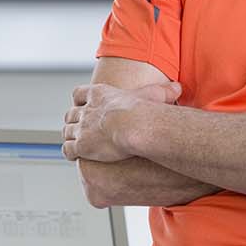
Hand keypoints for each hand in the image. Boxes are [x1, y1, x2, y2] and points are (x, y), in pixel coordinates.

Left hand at [62, 80, 181, 162]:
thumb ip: (164, 92)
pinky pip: (68, 150)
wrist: (132, 126)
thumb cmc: (143, 112)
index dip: (79, 101)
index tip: (82, 105)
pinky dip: (69, 153)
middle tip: (78, 128)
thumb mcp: (154, 96)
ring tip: (75, 144)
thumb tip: (178, 88)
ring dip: (70, 137)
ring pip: (67, 132)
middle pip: (70, 114)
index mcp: (99, 95)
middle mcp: (86, 110)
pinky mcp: (80, 146)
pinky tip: (75, 157)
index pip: (79, 94)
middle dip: (72, 121)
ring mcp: (81, 128)